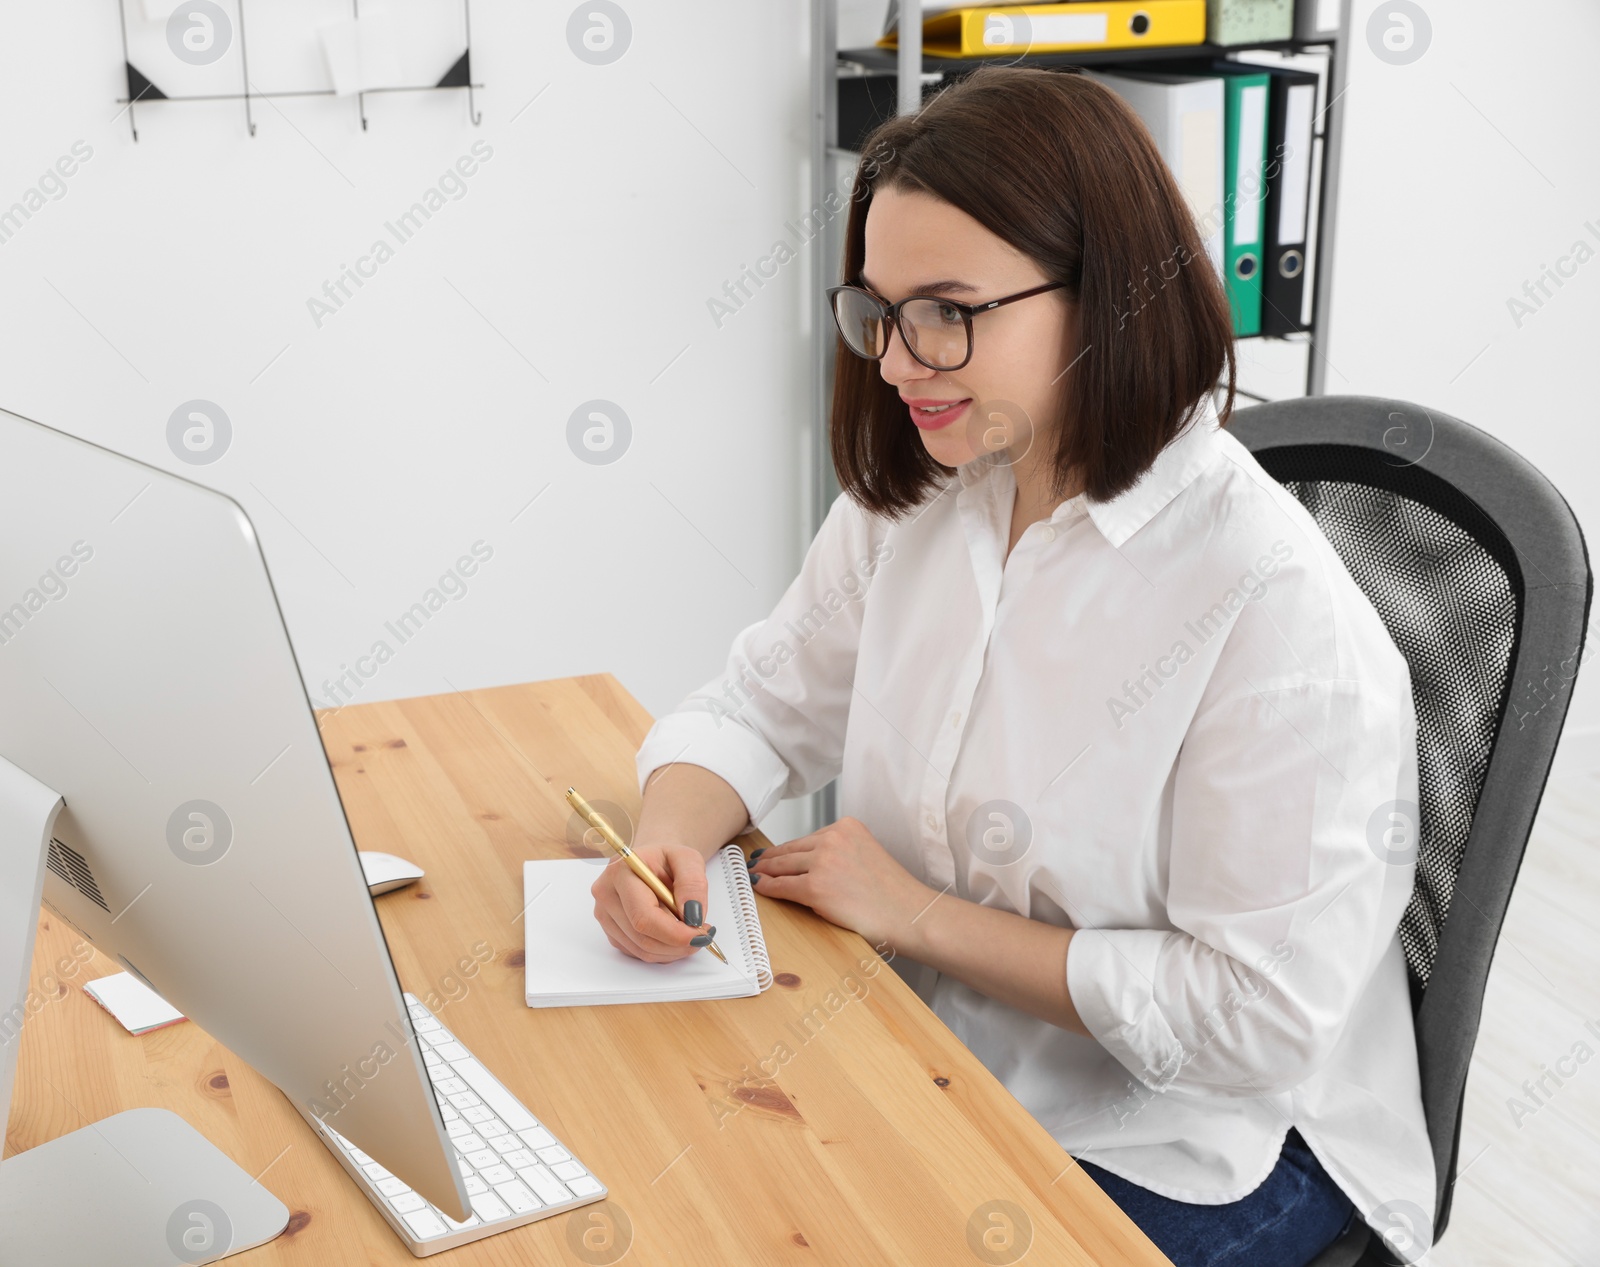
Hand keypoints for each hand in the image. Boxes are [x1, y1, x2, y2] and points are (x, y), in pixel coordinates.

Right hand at [590, 843, 711, 962]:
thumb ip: (692, 883)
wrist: (650, 862)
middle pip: (642, 937)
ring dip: (672, 950)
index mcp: (620, 872)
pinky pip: (638, 953)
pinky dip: (662, 951)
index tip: (699, 934)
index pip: (643, 916)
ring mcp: (605, 916)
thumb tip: (692, 914)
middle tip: (702, 936)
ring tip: (691, 933)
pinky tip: (674, 935)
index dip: (674, 933)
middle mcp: (606, 895)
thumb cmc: (666, 859)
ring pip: (641, 950)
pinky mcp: (611, 931)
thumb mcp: (687, 858)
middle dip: (678, 944)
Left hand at [746, 816, 932, 952]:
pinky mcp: (815, 887)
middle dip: (771, 858)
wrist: (908, 913)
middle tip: (757, 863)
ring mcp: (823, 861)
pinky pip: (783, 886)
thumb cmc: (893, 894)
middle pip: (791, 849)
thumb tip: (809, 862)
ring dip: (766, 870)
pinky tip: (760, 887)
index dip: (787, 849)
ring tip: (756, 874)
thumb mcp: (866, 856)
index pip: (808, 838)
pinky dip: (768, 887)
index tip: (773, 852)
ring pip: (783, 865)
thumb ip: (840, 853)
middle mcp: (834, 838)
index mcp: (847, 826)